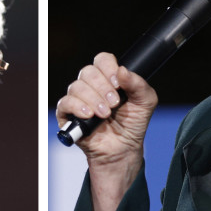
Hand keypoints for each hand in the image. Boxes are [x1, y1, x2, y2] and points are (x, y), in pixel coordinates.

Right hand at [56, 52, 158, 210]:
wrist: (123, 150)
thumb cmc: (132, 124)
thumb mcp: (145, 103)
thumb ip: (138, 84)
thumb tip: (122, 70)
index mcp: (108, 78)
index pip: (102, 60)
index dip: (109, 68)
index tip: (119, 83)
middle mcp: (91, 85)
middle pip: (88, 72)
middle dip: (103, 87)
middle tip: (115, 103)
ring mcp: (78, 99)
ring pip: (76, 87)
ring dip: (93, 99)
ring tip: (105, 114)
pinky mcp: (68, 114)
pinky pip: (65, 103)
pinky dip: (77, 107)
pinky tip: (89, 115)